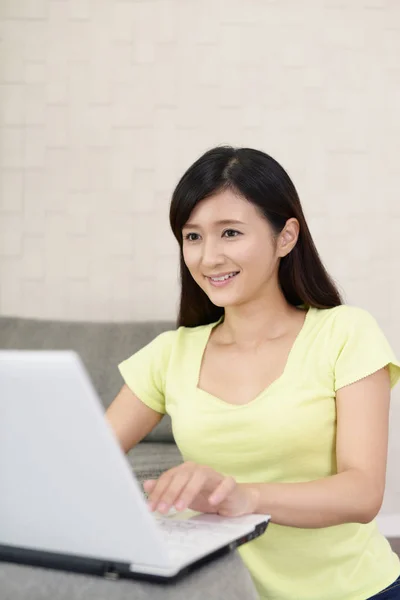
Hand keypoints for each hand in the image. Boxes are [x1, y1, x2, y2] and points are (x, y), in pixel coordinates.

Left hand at [143, 461, 258, 516]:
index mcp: (186, 471)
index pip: (169, 477)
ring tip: (180, 508)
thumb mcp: (183, 496)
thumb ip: (166, 490)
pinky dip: (219, 491)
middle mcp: (199, 470)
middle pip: (182, 475)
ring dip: (189, 491)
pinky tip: (211, 502)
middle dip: (170, 492)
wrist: (235, 500)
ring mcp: (215, 475)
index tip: (151, 507)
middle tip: (162, 509)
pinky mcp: (230, 484)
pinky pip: (226, 484)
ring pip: (201, 476)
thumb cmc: (207, 496)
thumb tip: (146, 484)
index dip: (159, 491)